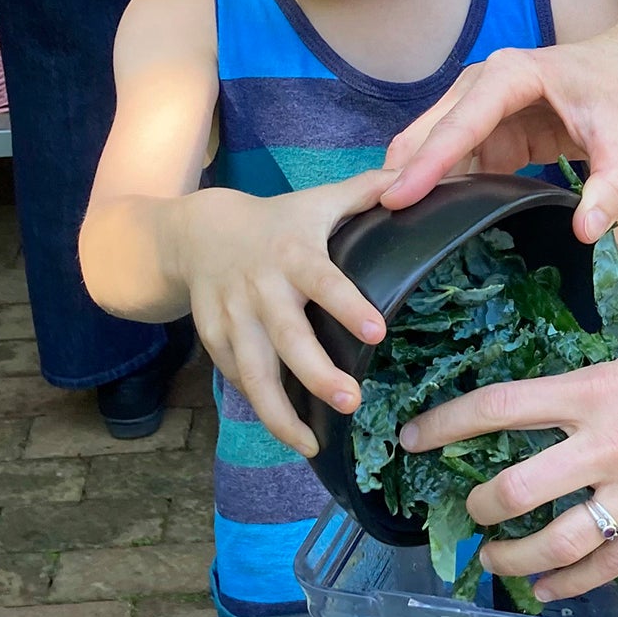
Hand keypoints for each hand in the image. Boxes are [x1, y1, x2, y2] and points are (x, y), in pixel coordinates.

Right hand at [174, 166, 396, 455]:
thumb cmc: (277, 221)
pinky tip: (288, 431)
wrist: (196, 233)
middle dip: (316, 373)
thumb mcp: (318, 200)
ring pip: (252, 371)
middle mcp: (260, 288)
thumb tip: (421, 171)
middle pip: (285, 338)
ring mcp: (233, 318)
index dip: (348, 305)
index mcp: (293, 254)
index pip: (323, 281)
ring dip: (279, 411)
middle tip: (351, 403)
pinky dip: (259, 405)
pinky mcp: (215, 340)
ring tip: (311, 445)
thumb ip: (367, 189)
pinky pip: (237, 379)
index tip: (376, 331)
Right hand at [379, 32, 617, 244]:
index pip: (459, 124)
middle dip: (403, 177)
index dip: (428, 164)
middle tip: (377, 229)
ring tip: (396, 238)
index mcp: (507, 76)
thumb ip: (613, 185)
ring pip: (436, 154)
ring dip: (422, 190)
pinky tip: (433, 229)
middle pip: (429, 135)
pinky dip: (448, 195)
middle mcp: (482, 87)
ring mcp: (481, 112)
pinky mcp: (490, 135)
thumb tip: (586, 232)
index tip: (394, 199)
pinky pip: (459, 168)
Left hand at [398, 304, 617, 600]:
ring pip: (553, 543)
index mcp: (598, 389)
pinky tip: (549, 589)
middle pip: (513, 489)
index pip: (498, 406)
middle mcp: (610, 442)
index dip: (443, 426)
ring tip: (494, 560)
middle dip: (476, 510)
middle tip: (467, 512)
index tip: (411, 438)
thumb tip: (551, 405)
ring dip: (511, 560)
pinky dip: (568, 584)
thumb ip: (596, 387)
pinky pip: (607, 565)